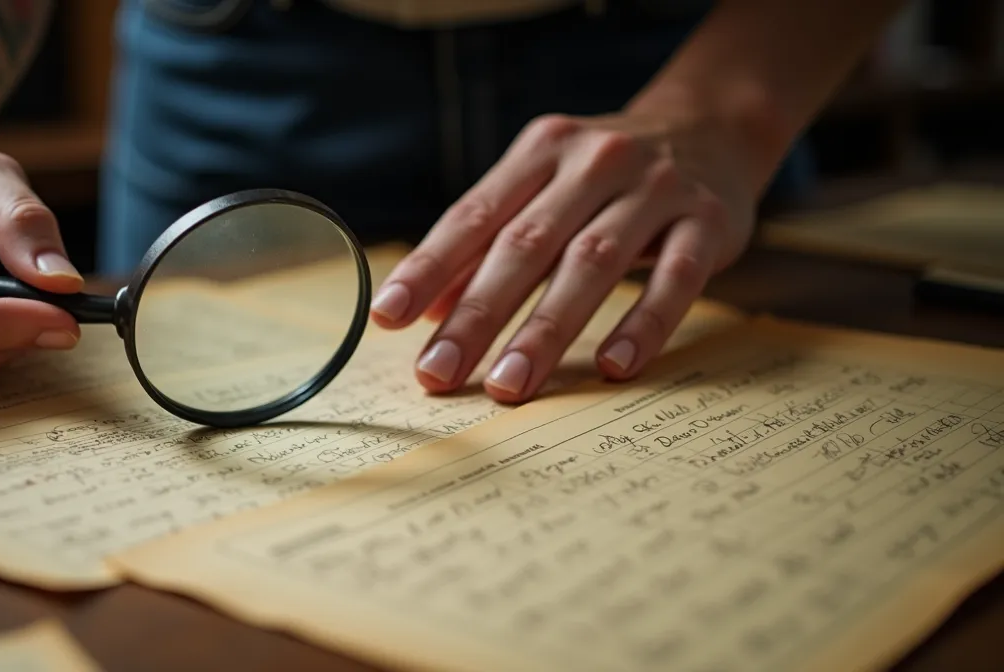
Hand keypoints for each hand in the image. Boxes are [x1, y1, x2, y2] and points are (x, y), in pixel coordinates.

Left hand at [369, 112, 758, 401]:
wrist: (713, 128)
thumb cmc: (605, 177)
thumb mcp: (544, 187)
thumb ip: (489, 244)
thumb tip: (427, 314)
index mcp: (540, 151)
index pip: (473, 215)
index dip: (428, 268)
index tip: (388, 318)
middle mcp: (593, 162)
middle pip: (524, 245)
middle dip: (476, 315)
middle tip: (437, 373)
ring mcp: (655, 188)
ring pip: (591, 262)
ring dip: (545, 329)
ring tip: (508, 384)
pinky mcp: (708, 220)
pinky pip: (675, 278)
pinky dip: (643, 324)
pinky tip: (613, 367)